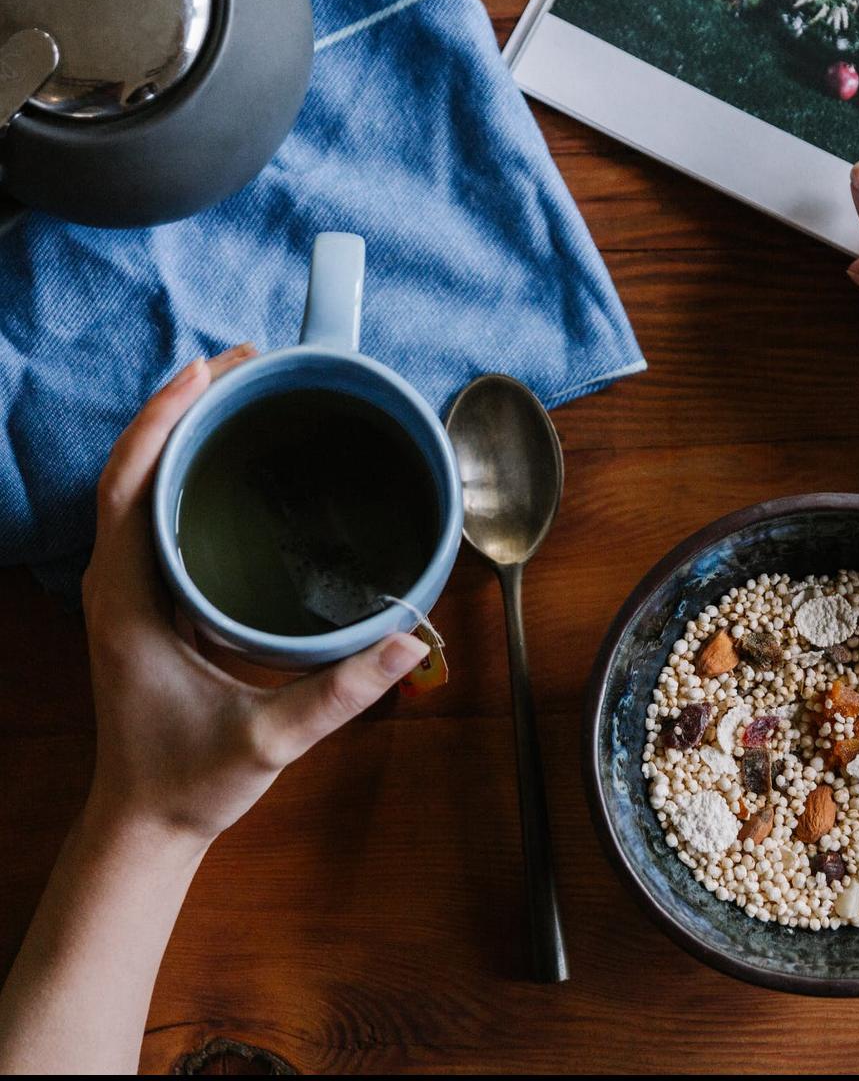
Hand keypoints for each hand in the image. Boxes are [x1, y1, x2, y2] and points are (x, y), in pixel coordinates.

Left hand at [81, 346, 430, 849]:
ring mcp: (130, 588)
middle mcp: (119, 582)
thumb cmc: (190, 780)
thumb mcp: (269, 739)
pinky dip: (186, 469)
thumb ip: (341, 693)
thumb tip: (411, 641)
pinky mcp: (149, 598)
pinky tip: (232, 460)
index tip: (209, 370)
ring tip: (241, 392)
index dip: (163, 420)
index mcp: (129, 601)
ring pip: (141, 485)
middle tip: (247, 364)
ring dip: (182, 431)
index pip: (129, 486)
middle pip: (133, 468)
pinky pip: (156, 512)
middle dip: (181, 405)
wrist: (145, 821)